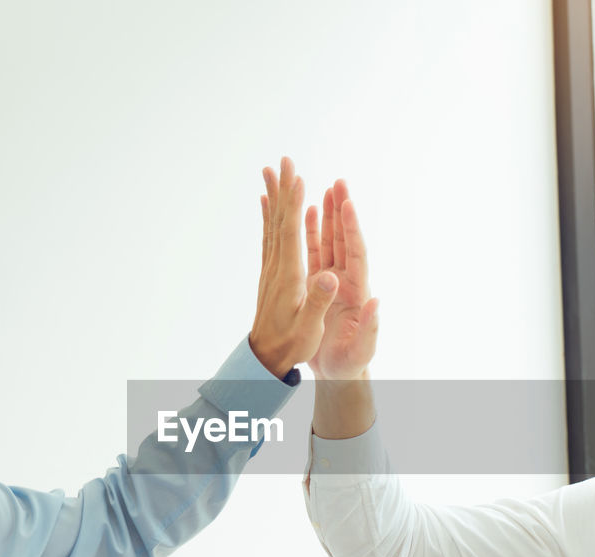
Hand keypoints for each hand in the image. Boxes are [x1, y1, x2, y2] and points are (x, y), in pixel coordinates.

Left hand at [248, 157, 340, 378]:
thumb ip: (318, 302)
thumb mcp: (309, 328)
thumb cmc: (291, 345)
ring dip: (274, 196)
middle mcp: (277, 267)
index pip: (291, 231)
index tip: (297, 175)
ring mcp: (271, 269)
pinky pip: (269, 236)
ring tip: (271, 171)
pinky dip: (269, 215)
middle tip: (284, 159)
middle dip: (284, 188)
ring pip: (272, 224)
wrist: (264, 358)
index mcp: (289, 276)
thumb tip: (330, 278)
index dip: (293, 202)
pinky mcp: (271, 274)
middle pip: (280, 220)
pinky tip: (267, 203)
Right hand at [305, 179, 378, 380]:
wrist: (337, 372)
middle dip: (342, 211)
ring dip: (328, 216)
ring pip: (329, 241)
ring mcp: (331, 280)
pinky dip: (312, 233)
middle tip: (339, 182)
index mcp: (358, 290)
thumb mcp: (363, 349)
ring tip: (325, 189)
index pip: (356, 253)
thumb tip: (378, 302)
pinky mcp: (317, 285)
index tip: (349, 204)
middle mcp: (346, 280)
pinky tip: (308, 214)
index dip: (352, 229)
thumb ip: (372, 327)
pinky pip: (314, 254)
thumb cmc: (351, 363)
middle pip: (344, 239)